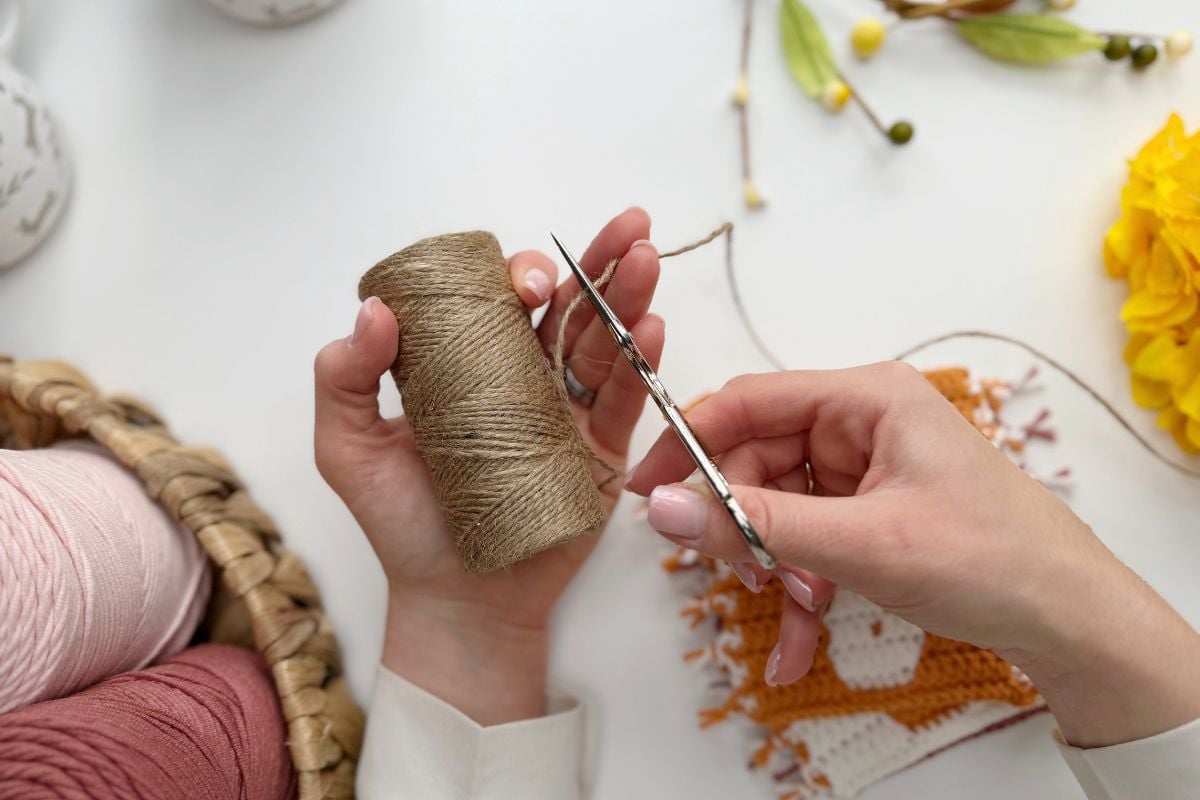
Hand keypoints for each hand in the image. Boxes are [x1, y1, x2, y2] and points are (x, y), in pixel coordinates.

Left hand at [314, 208, 662, 723]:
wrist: (456, 600)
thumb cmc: (401, 525)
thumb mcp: (348, 451)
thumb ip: (342, 380)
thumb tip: (375, 311)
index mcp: (467, 366)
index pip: (497, 300)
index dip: (514, 275)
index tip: (522, 281)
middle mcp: (521, 377)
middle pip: (565, 306)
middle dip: (595, 262)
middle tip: (627, 225)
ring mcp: (565, 411)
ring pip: (602, 340)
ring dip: (628, 293)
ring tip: (647, 255)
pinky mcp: (598, 451)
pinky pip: (623, 400)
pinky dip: (639, 361)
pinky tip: (649, 324)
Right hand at [628, 362, 1199, 746]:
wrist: (1068, 617)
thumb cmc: (990, 559)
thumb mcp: (862, 543)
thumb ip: (758, 522)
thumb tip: (668, 508)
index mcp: (865, 398)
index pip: (750, 401)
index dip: (690, 441)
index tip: (649, 492)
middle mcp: (859, 424)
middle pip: (757, 461)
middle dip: (746, 526)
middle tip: (742, 574)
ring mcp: (863, 469)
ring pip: (777, 508)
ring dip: (774, 567)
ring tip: (793, 612)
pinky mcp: (868, 511)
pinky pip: (807, 540)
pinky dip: (798, 585)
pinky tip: (799, 639)